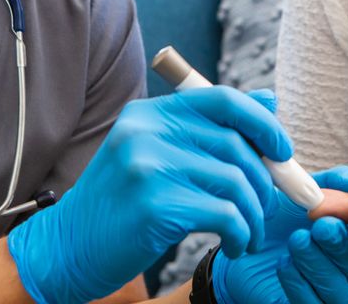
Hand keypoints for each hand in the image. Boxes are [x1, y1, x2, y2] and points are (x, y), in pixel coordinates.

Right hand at [7, 87, 291, 303]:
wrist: (64, 249)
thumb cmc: (119, 207)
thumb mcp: (156, 157)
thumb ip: (208, 130)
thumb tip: (270, 100)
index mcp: (149, 114)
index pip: (222, 99)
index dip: (262, 122)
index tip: (283, 151)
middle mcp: (146, 131)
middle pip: (235, 142)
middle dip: (264, 178)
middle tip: (267, 207)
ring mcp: (148, 166)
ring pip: (235, 179)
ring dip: (255, 212)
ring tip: (250, 232)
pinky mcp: (154, 205)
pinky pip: (225, 212)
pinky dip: (242, 232)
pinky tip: (235, 244)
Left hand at [213, 161, 347, 302]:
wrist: (249, 242)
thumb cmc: (288, 217)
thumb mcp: (310, 190)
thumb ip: (337, 181)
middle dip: (341, 246)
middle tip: (322, 227)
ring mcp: (337, 298)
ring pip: (338, 290)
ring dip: (315, 261)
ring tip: (297, 239)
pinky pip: (311, 303)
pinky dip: (297, 280)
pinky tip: (285, 262)